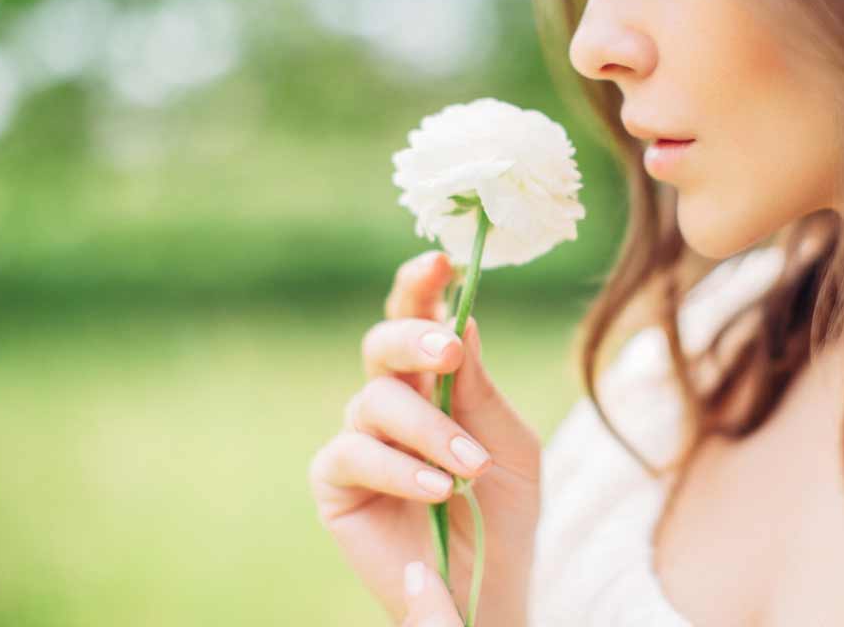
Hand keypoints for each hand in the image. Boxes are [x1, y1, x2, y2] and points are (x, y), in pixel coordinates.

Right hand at [308, 250, 541, 624]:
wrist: (489, 582)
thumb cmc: (503, 507)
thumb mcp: (507, 441)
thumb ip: (480, 387)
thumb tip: (462, 320)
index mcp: (433, 377)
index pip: (419, 317)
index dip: (422, 286)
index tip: (441, 261)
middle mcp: (391, 398)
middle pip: (383, 343)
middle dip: (414, 339)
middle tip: (450, 352)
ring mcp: (359, 437)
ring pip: (377, 402)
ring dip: (430, 430)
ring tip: (470, 468)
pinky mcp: (335, 482)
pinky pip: (352, 454)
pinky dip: (399, 469)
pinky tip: (436, 491)